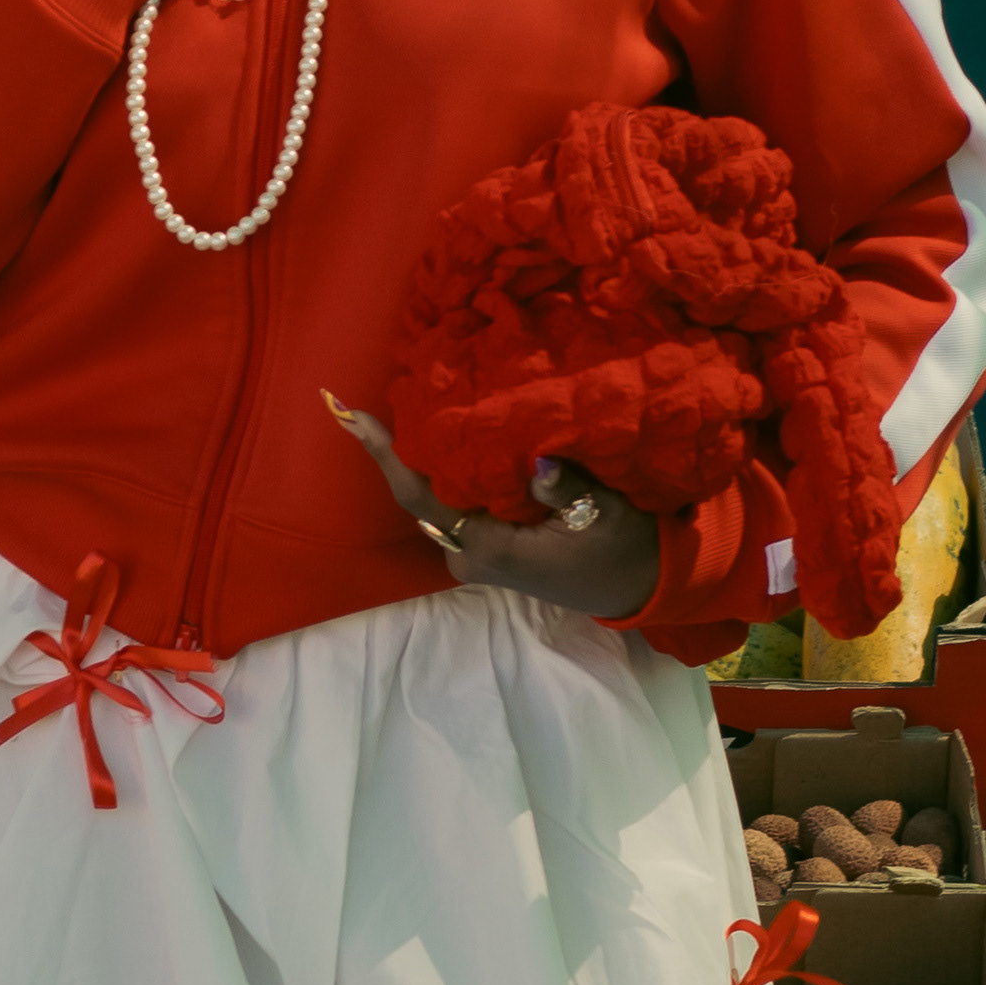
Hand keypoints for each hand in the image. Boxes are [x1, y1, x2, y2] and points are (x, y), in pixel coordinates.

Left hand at [330, 398, 663, 620]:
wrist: (636, 585)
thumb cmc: (622, 548)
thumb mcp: (607, 514)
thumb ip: (571, 489)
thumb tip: (542, 463)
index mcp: (489, 547)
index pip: (421, 495)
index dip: (385, 455)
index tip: (350, 416)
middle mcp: (469, 554)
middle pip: (419, 493)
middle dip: (395, 448)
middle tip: (369, 399)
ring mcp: (474, 553)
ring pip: (434, 498)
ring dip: (420, 456)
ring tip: (400, 404)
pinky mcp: (485, 546)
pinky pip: (451, 502)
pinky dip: (443, 468)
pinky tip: (441, 434)